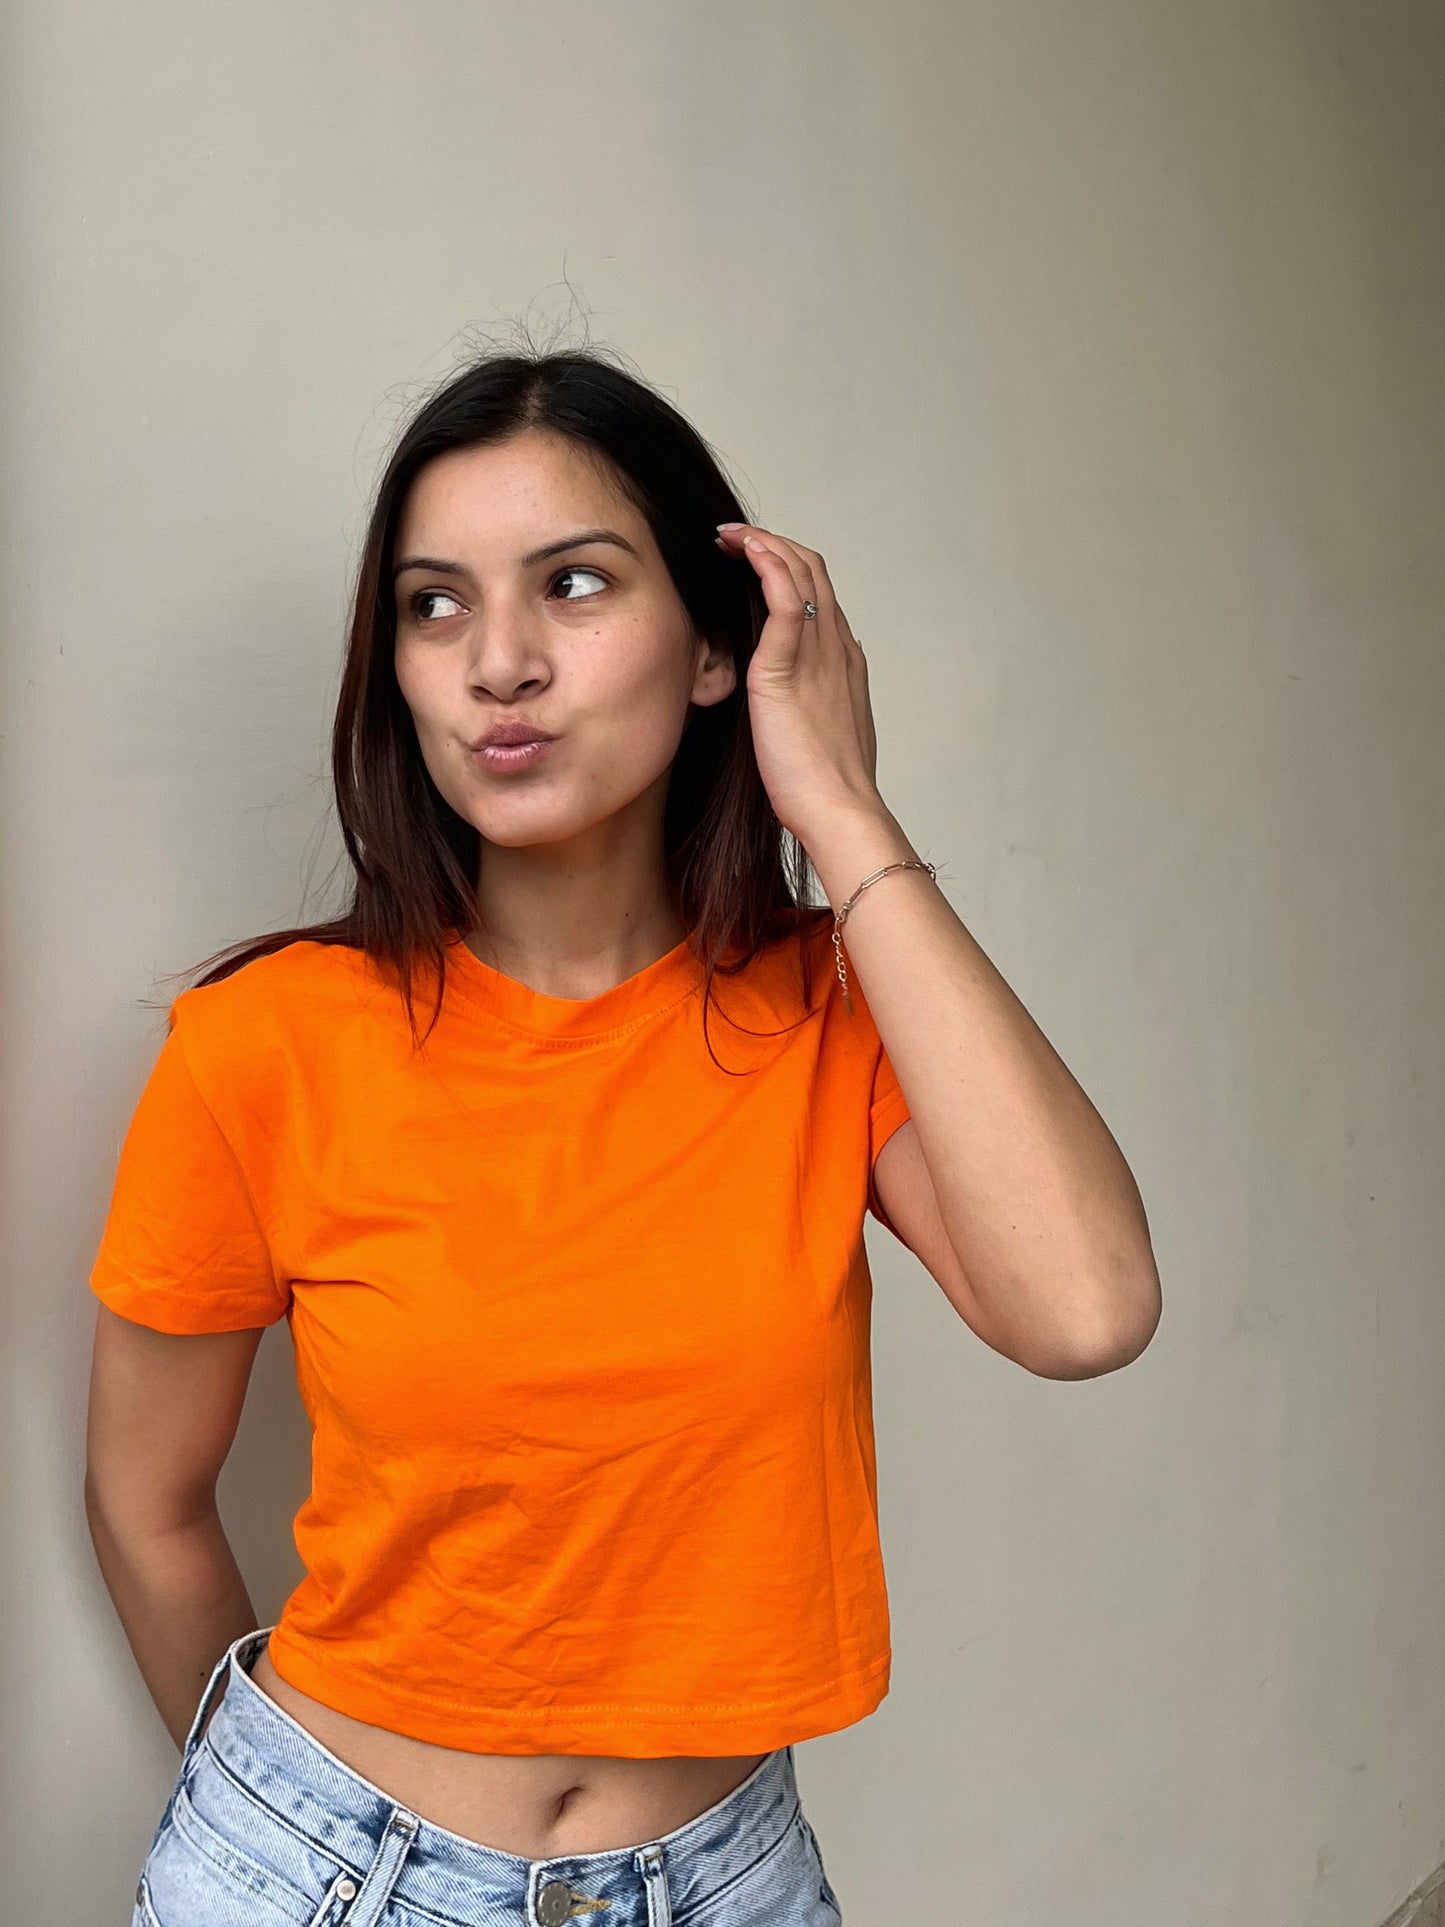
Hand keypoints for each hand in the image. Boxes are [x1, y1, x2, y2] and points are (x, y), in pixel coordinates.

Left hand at [714, 522, 881, 844]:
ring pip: (799, 572)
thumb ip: (822, 699)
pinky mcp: (786, 666)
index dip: (787, 568)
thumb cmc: (827, 786)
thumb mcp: (827, 731)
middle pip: (812, 571)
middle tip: (734, 538)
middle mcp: (836, 646)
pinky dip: (767, 563)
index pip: (819, 595)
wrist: (839, 809)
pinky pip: (783, 597)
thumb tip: (813, 680)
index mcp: (844, 660)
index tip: (753, 560)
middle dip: (772, 544)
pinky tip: (746, 549)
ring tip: (730, 535)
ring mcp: (817, 652)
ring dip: (763, 542)